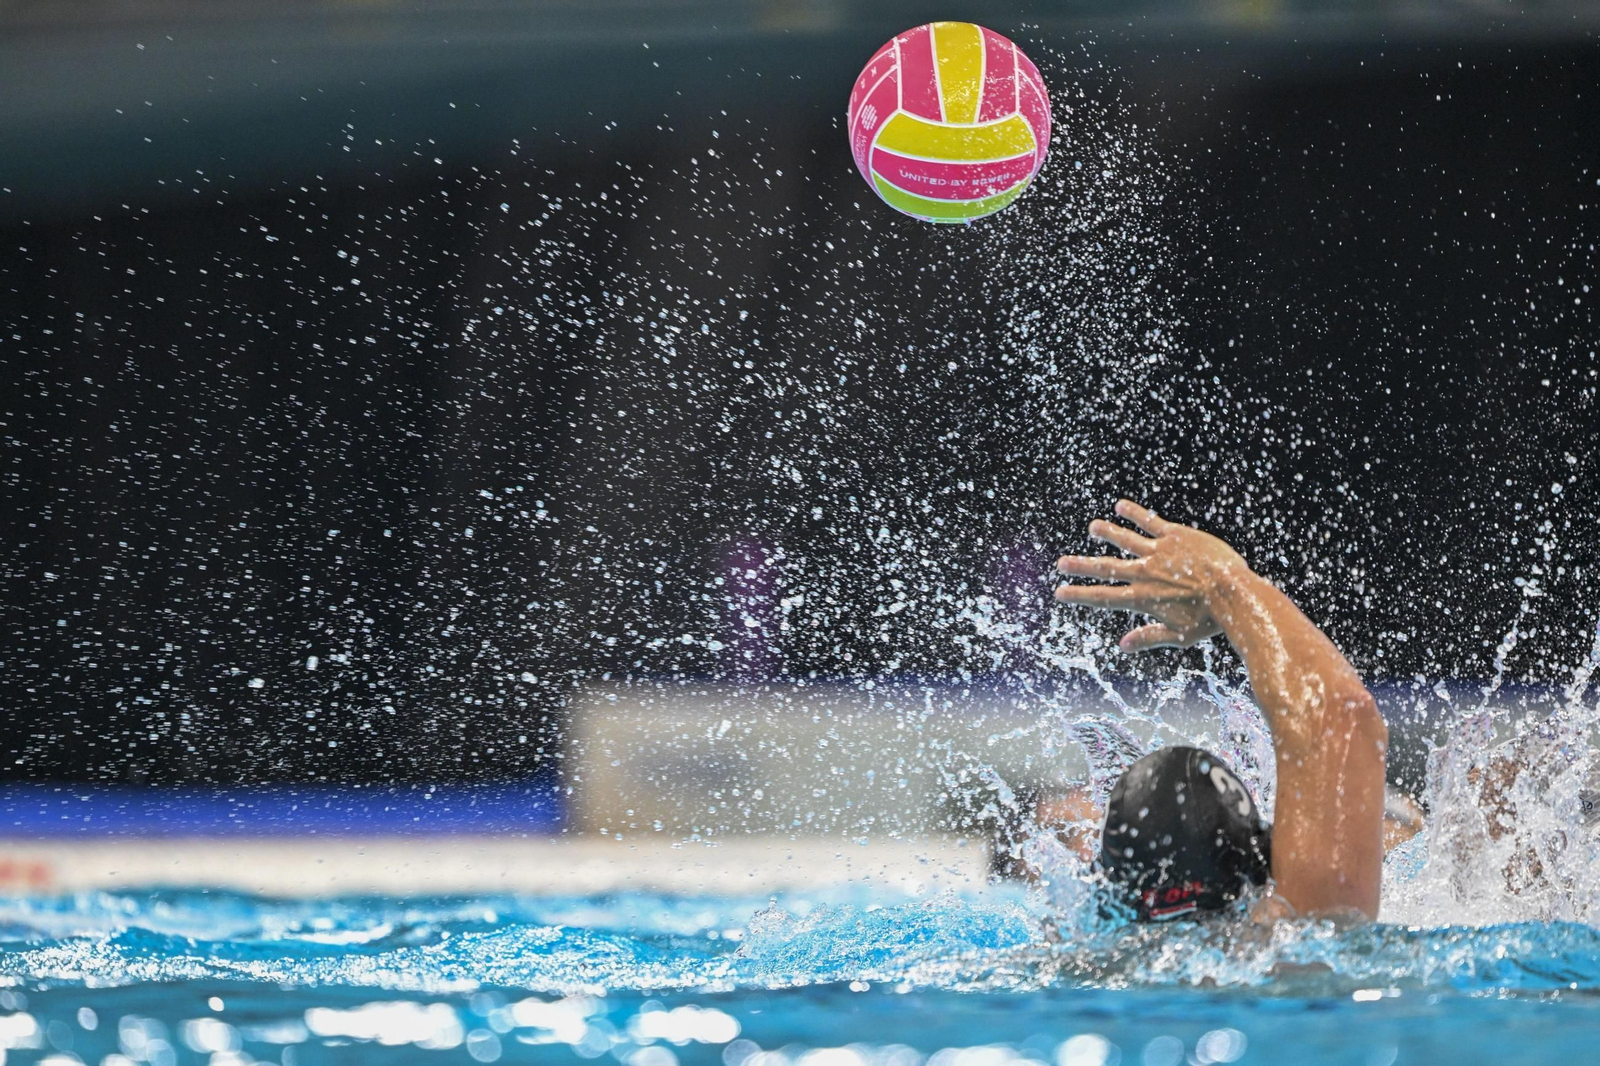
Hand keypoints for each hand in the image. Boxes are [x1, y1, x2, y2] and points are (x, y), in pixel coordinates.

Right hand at [1054, 499, 1252, 652]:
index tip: (1060, 593)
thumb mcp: (1179, 636)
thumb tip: (1122, 645)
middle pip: (1106, 568)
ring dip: (1107, 532)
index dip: (1080, 595)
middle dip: (1081, 566)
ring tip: (1093, 527)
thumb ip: (1149, 638)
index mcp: (1143, 598)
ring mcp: (1159, 552)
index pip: (1103, 597)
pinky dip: (1134, 513)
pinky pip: (1150, 521)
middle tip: (1061, 563)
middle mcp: (1145, 574)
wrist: (1235, 593)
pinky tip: (1121, 506)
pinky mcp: (1176, 536)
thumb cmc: (1211, 620)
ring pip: (1125, 539)